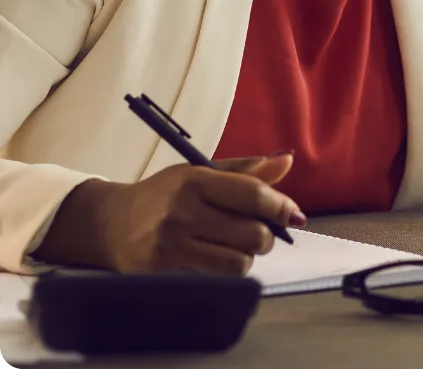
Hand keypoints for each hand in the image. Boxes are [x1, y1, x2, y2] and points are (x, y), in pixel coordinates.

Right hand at [35, 153, 305, 274]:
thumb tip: (288, 160)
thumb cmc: (165, 195)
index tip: (293, 214)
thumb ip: (245, 171)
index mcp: (194, 181)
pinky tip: (216, 263)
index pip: (251, 194)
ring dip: (246, 259)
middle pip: (250, 234)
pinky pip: (213, 283)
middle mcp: (182, 213)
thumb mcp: (200, 172)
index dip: (279, 205)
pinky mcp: (161, 276)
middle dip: (265, 236)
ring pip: (237, 264)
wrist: (109, 223)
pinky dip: (224, 276)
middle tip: (259, 234)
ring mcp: (170, 248)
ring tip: (236, 249)